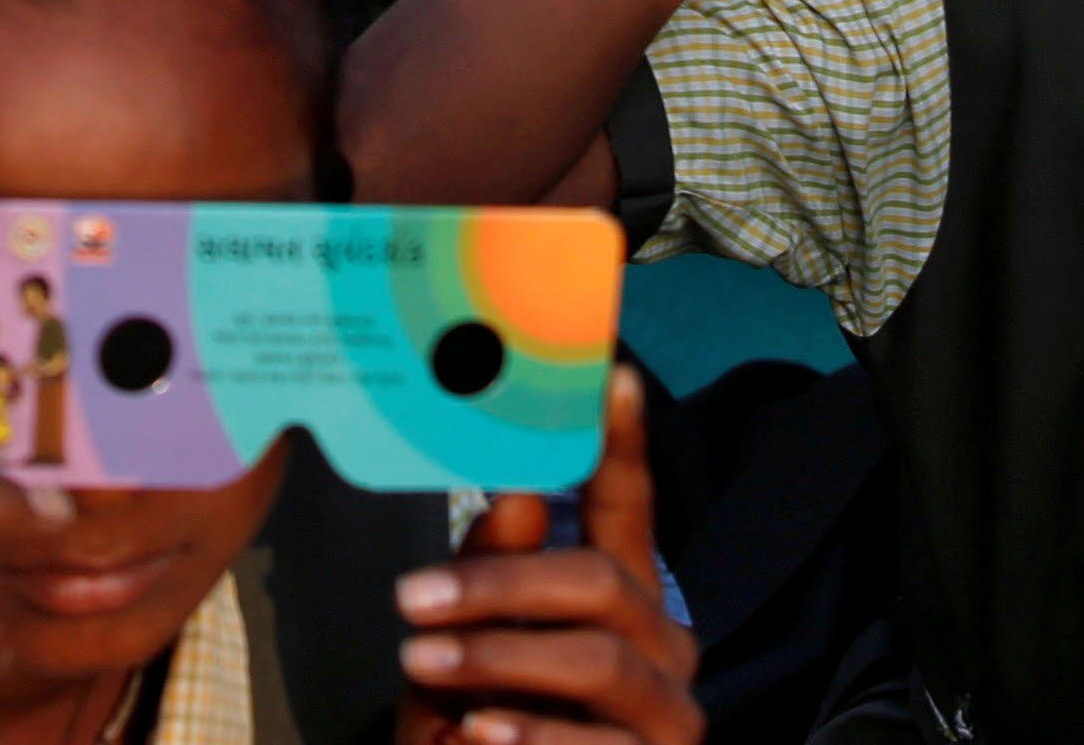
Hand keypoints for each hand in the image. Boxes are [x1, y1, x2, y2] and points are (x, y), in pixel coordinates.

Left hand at [394, 368, 699, 744]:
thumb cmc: (481, 723)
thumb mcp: (473, 641)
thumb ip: (496, 567)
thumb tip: (512, 482)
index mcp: (625, 591)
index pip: (627, 503)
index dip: (622, 441)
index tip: (613, 374)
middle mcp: (664, 641)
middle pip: (598, 582)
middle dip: (500, 585)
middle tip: (411, 599)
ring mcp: (672, 711)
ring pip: (595, 659)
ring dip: (498, 658)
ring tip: (421, 665)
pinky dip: (530, 734)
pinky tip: (477, 731)